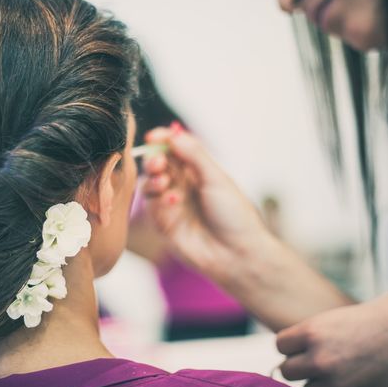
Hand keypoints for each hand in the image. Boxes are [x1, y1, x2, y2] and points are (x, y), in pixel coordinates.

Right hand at [142, 126, 269, 286]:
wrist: (238, 254)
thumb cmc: (234, 215)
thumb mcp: (216, 178)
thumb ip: (194, 155)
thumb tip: (174, 132)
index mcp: (198, 171)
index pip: (174, 149)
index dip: (162, 141)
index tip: (154, 136)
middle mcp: (182, 186)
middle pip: (158, 165)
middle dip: (154, 160)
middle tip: (159, 163)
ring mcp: (172, 205)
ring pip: (149, 185)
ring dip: (153, 179)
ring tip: (164, 181)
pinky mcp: (164, 225)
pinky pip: (151, 207)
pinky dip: (159, 200)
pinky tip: (174, 201)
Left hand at [277, 292, 387, 386]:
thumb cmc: (386, 316)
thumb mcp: (342, 315)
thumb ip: (320, 331)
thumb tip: (305, 343)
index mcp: (313, 331)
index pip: (280, 345)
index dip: (291, 345)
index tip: (301, 345)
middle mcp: (320, 358)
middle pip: (288, 372)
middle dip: (300, 367)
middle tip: (316, 360)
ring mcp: (338, 382)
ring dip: (320, 383)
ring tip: (340, 369)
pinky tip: (358, 378)